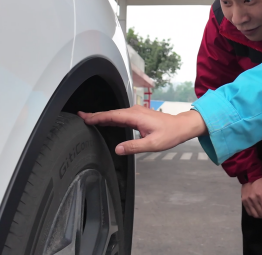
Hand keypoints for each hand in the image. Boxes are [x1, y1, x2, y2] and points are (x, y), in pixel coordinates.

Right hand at [78, 106, 206, 155]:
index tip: (85, 117)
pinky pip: (121, 116)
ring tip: (88, 119)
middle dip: (95, 115)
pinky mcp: (138, 116)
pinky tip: (105, 122)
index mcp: (135, 116)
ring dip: (102, 116)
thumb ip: (134, 147)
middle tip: (81, 117)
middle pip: (111, 113)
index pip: (112, 116)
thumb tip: (118, 149)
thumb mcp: (152, 144)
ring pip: (115, 114)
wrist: (181, 127)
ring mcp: (136, 113)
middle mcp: (134, 112)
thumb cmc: (170, 134)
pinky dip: (111, 118)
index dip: (97, 117)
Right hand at [241, 176, 261, 222]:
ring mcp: (247, 200)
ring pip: (255, 215)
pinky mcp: (243, 201)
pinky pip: (249, 212)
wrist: (250, 174)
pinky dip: (254, 214)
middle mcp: (253, 199)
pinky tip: (258, 212)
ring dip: (261, 216)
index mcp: (261, 195)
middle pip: (261, 214)